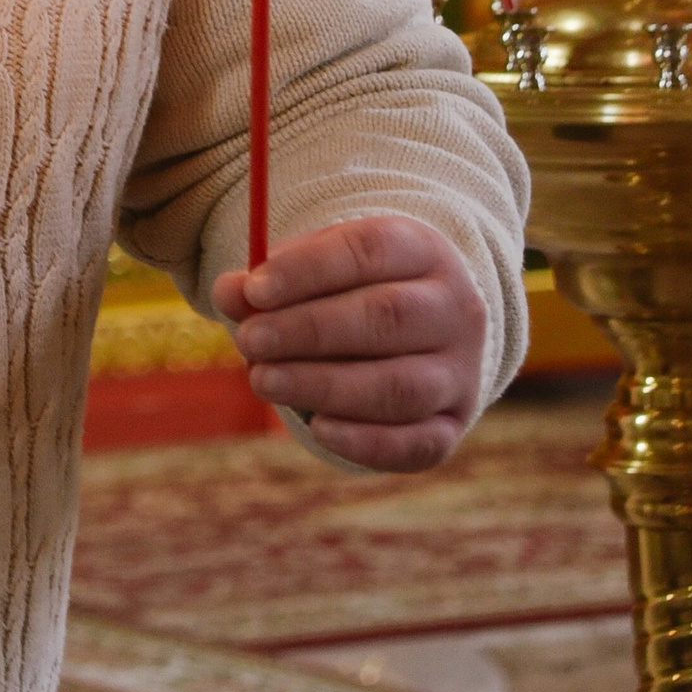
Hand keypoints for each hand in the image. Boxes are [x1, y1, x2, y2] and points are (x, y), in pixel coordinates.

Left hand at [214, 214, 487, 470]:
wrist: (424, 330)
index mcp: (422, 250)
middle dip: (309, 331)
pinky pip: (418, 442)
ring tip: (263, 380)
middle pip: (387, 317)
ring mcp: (461, 370)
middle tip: (249, 340)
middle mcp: (456, 309)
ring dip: (325, 386)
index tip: (254, 289)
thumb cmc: (352, 290)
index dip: (309, 270)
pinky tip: (318, 428)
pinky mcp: (453, 424)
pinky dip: (367, 441)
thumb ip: (271, 279)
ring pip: (400, 385)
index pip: (370, 250)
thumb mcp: (316, 267)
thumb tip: (229, 292)